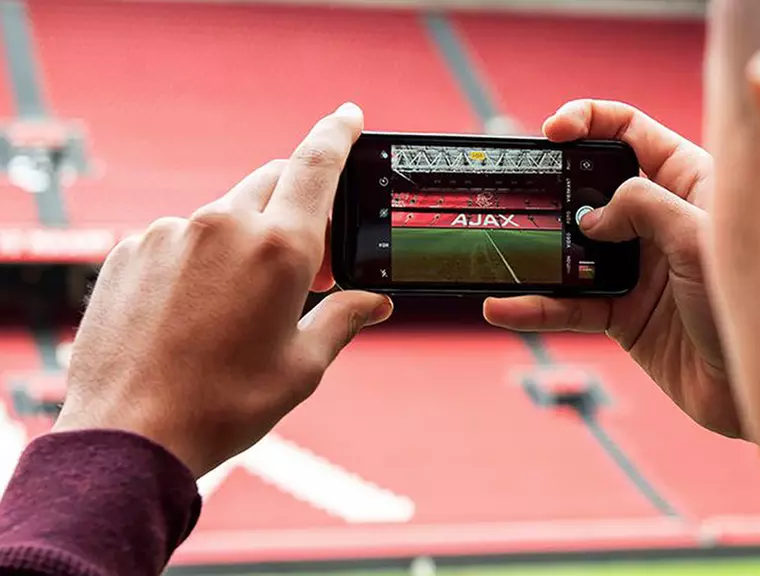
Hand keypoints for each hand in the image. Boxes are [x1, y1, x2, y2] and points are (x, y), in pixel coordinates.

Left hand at [53, 103, 392, 477]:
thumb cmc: (225, 404)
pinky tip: (197, 310)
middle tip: (311, 259)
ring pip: (226, 213)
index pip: (317, 164)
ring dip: (247, 238)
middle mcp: (224, 225)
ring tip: (245, 301)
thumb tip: (376, 302)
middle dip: (300, 204)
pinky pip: (181, 237)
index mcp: (279, 248)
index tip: (350, 114)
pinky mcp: (132, 250)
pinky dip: (202, 258)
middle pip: (274, 182)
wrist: (130, 433)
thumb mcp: (301, 367)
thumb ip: (343, 319)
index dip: (338, 132)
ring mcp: (171, 234)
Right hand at [484, 99, 740, 437]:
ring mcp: (637, 268)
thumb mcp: (699, 238)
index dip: (589, 121)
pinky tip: (503, 307)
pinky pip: (568, 304)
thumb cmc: (751, 305)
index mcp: (688, 182)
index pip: (632, 133)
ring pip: (572, 248)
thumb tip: (590, 215)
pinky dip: (534, 307)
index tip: (553, 132)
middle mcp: (658, 220)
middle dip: (550, 187)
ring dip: (534, 251)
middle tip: (517, 194)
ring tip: (498, 252)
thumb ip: (642, 208)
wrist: (758, 392)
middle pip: (591, 187)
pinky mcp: (622, 315)